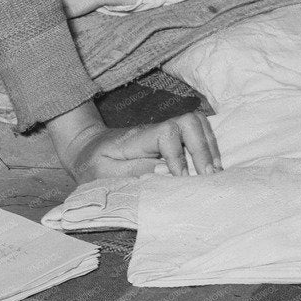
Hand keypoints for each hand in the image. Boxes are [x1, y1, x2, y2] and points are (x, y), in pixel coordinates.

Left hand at [59, 111, 220, 182]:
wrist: (86, 148)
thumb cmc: (93, 164)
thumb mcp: (104, 173)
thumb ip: (134, 171)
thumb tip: (166, 172)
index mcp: (136, 138)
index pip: (166, 134)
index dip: (178, 156)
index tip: (181, 179)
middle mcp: (154, 130)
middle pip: (189, 121)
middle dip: (203, 148)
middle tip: (209, 175)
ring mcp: (164, 132)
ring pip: (197, 124)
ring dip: (210, 147)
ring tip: (213, 173)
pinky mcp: (170, 138)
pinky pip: (196, 133)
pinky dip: (208, 147)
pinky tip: (209, 168)